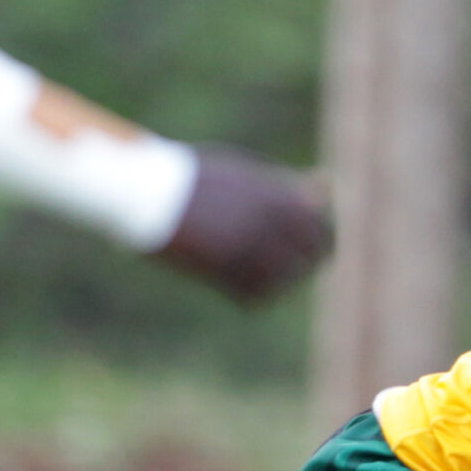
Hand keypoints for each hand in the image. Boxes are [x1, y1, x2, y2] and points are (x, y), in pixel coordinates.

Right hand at [157, 148, 331, 300]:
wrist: (144, 190)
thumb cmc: (194, 178)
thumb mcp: (244, 173)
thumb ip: (286, 184)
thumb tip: (326, 183)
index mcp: (277, 196)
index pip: (321, 230)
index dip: (321, 241)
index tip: (314, 248)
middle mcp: (269, 223)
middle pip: (311, 257)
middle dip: (307, 263)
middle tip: (296, 267)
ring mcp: (246, 248)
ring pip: (286, 280)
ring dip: (282, 282)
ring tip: (267, 277)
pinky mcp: (221, 271)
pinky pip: (256, 296)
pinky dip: (256, 297)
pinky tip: (246, 291)